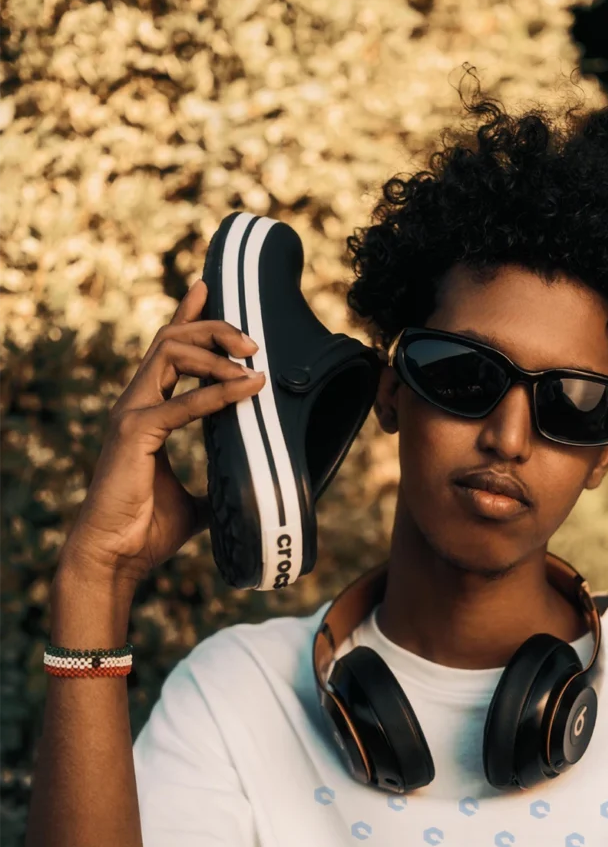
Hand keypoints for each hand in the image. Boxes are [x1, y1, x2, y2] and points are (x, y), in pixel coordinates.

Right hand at [59, 278, 264, 585]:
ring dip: (216, 351)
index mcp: (145, 411)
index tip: (209, 289)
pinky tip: (248, 389)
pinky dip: (218, 393)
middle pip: (172, 340)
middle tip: (253, 342)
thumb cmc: (146, 530)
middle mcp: (134, 403)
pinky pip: (183, 402)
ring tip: (253, 364)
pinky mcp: (135, 433)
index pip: (166, 350)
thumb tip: (248, 489)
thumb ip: (214, 483)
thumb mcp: (194, 502)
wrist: (114, 557)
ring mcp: (131, 413)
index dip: (187, 316)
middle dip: (214, 328)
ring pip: (171, 353)